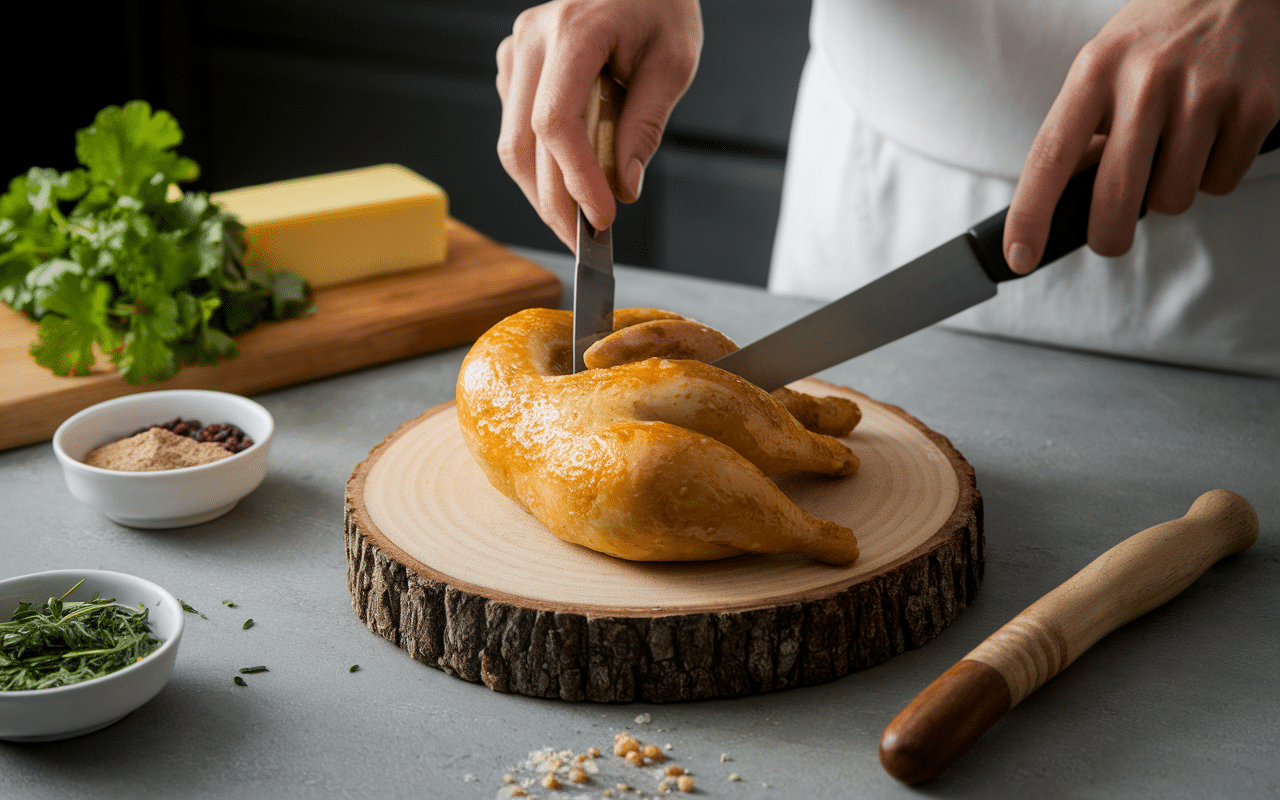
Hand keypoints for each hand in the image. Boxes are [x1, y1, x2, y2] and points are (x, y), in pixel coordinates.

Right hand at [496, 0, 702, 250]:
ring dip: (543, 193)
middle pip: (524, 144)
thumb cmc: (658, 5)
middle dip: (554, 204)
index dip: (575, 180)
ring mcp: (516, 52)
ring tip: (579, 223)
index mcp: (573, 32)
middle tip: (586, 243)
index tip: (601, 219)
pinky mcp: (514, 67)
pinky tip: (569, 180)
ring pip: (513, 145)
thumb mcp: (672, 62)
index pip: (556, 122)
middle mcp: (532, 40)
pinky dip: (541, 167)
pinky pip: (517, 131)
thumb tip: (622, 187)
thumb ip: (645, 126)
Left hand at [1003, 0, 1279, 273]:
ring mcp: (1204, 92)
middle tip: (1110, 236)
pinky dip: (1212, 174)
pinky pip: (1220, 183)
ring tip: (1173, 151)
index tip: (1019, 256)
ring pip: (1171, 199)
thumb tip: (1059, 200)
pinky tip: (1210, 137)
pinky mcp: (1255, 107)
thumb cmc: (1157, 37)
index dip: (1030, 214)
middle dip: (1108, 235)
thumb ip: (1082, 128)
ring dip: (1168, 193)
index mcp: (1095, 71)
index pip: (1050, 156)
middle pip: (1115, 196)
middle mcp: (1147, 80)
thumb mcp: (1102, 67)